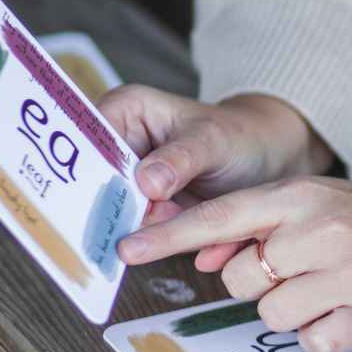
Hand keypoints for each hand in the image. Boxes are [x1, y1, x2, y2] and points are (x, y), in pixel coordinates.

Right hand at [98, 87, 333, 225]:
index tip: (99, 200)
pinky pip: (133, 232)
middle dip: (117, 208)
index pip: (88, 143)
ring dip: (143, 228)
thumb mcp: (214, 141)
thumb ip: (181, 159)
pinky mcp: (141, 211)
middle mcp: (116, 144)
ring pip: (112, 214)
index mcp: (124, 110)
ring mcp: (126, 182)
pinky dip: (155, 241)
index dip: (86, 174)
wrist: (264, 161)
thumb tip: (146, 182)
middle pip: (93, 185)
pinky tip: (185, 233)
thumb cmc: (238, 137)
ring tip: (180, 211)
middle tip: (153, 213)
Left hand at [117, 175, 351, 351]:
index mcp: (302, 195)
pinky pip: (312, 343)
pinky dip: (324, 334)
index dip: (170, 236)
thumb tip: (206, 256)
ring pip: (273, 316)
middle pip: (242, 280)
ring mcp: (348, 270)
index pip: (221, 216)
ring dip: (294, 312)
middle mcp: (321, 228)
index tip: (124, 250)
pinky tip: (349, 310)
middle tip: (300, 272)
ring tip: (330, 290)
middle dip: (258, 286)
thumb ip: (263, 225)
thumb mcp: (319, 204)